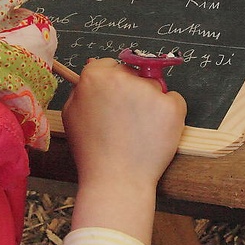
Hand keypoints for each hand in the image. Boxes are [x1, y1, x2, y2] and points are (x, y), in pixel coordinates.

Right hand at [62, 58, 185, 244]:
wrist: (116, 180)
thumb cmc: (91, 151)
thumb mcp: (71, 113)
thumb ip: (81, 88)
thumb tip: (94, 70)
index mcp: (95, 76)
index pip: (108, 65)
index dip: (110, 84)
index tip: (112, 101)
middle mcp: (122, 78)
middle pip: (132, 73)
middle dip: (131, 90)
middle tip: (125, 119)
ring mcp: (149, 91)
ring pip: (154, 86)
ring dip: (150, 102)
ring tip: (139, 130)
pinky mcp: (171, 106)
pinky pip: (174, 100)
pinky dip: (169, 114)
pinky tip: (155, 132)